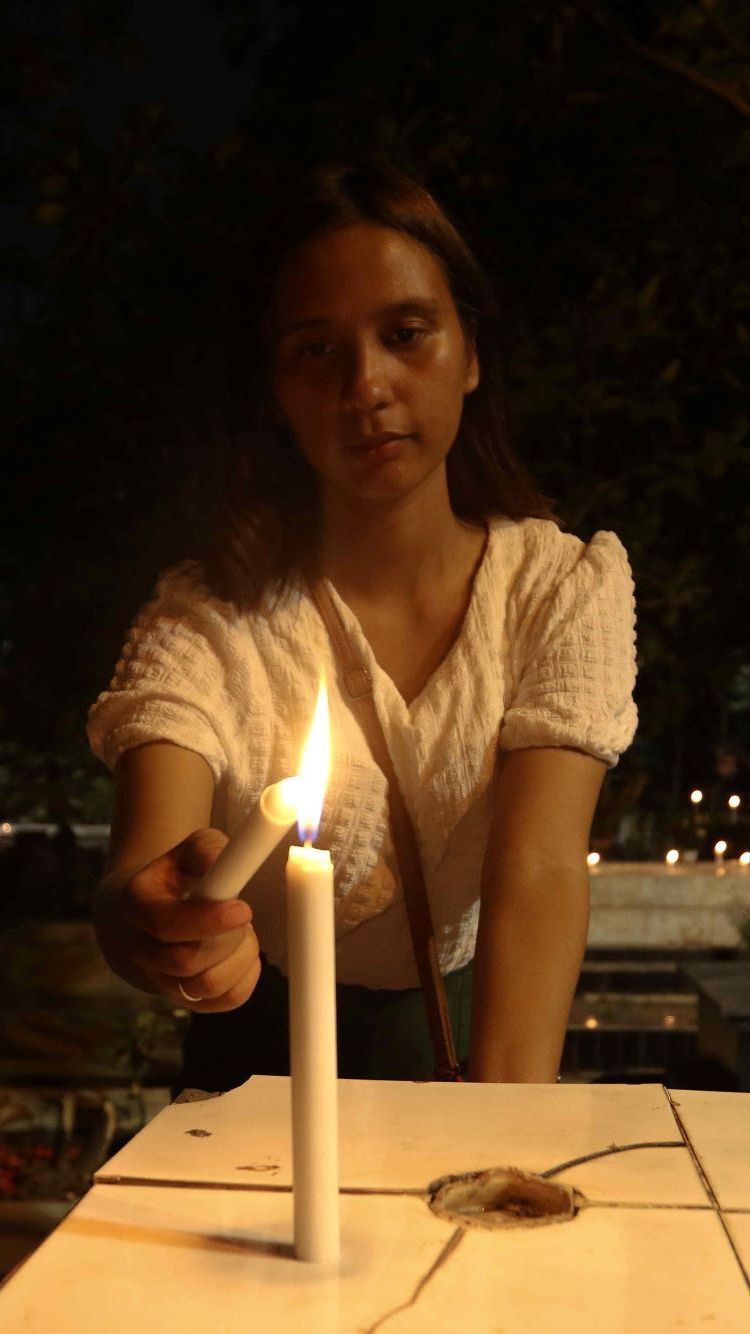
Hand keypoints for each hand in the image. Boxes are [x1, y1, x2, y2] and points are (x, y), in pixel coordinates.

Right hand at [118, 829, 260, 1010]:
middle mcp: (142, 950)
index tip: (244, 909)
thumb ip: (207, 851)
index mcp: (137, 905)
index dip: (207, 921)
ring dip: (240, 956)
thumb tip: (218, 864)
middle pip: (187, 962)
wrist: (160, 910)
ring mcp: (162, 981)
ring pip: (209, 986)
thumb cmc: (181, 875)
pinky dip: (247, 976)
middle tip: (243, 913)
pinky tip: (242, 951)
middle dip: (228, 938)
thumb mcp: (192, 850)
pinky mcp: (189, 1001)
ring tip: (241, 931)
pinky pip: (228, 1000)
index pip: (165, 924)